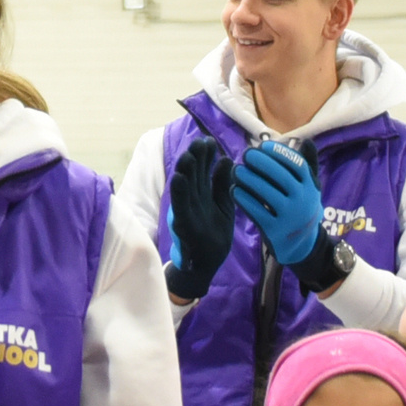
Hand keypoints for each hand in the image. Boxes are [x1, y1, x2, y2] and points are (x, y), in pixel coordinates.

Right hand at [165, 137, 236, 302]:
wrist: (206, 265)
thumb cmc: (214, 234)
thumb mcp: (223, 205)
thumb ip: (222, 184)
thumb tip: (226, 159)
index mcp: (201, 195)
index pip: (202, 171)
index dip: (205, 156)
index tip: (209, 140)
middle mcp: (192, 201)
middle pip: (192, 175)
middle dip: (194, 158)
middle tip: (199, 141)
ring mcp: (186, 212)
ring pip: (184, 188)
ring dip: (184, 172)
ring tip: (188, 155)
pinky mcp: (184, 226)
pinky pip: (180, 208)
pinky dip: (179, 193)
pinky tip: (178, 179)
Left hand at [232, 140, 329, 271]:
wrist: (301, 246)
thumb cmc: (301, 208)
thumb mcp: (310, 188)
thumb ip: (308, 164)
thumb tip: (306, 140)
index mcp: (311, 187)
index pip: (296, 165)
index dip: (279, 153)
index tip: (262, 146)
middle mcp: (302, 201)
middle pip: (281, 177)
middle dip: (261, 163)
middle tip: (245, 155)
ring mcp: (289, 217)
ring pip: (267, 193)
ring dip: (249, 179)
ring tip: (236, 170)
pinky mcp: (275, 231)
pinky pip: (256, 211)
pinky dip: (244, 199)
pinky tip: (233, 190)